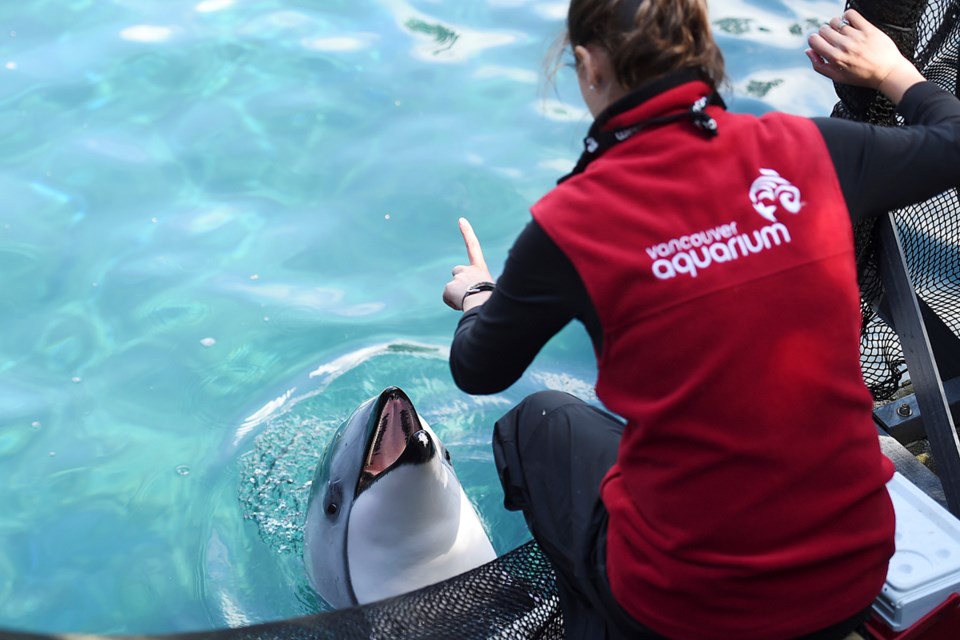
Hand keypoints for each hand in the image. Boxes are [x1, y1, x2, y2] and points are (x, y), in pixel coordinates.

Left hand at [443, 218, 494, 310]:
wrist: (483, 305)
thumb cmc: (490, 301)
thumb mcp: (492, 290)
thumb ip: (481, 286)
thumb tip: (476, 294)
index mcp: (480, 268)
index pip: (473, 246)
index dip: (467, 232)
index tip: (461, 220)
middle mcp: (468, 269)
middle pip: (457, 271)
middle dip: (459, 279)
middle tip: (469, 291)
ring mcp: (458, 277)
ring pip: (452, 288)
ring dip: (458, 295)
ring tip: (469, 301)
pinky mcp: (448, 287)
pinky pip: (447, 297)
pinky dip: (452, 302)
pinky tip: (461, 304)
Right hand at [806, 9, 924, 103]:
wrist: (888, 73)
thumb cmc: (862, 76)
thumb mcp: (837, 77)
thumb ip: (819, 65)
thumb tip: (808, 51)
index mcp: (835, 58)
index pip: (814, 40)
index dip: (815, 41)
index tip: (821, 43)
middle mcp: (844, 46)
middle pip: (823, 30)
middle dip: (825, 33)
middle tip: (834, 39)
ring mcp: (856, 36)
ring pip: (835, 21)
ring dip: (836, 25)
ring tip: (842, 31)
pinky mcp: (868, 29)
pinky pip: (851, 14)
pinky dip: (847, 16)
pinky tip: (850, 23)